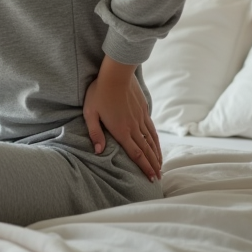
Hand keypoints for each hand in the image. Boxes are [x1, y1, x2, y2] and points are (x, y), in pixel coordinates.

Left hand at [82, 56, 162, 180]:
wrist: (116, 73)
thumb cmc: (99, 93)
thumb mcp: (90, 113)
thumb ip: (95, 133)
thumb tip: (98, 151)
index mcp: (121, 131)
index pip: (136, 154)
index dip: (144, 167)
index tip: (151, 178)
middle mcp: (134, 127)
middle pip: (146, 150)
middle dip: (153, 165)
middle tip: (159, 177)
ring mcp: (140, 118)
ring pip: (151, 140)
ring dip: (157, 154)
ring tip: (161, 165)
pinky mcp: (143, 109)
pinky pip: (152, 128)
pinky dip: (156, 139)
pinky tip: (157, 144)